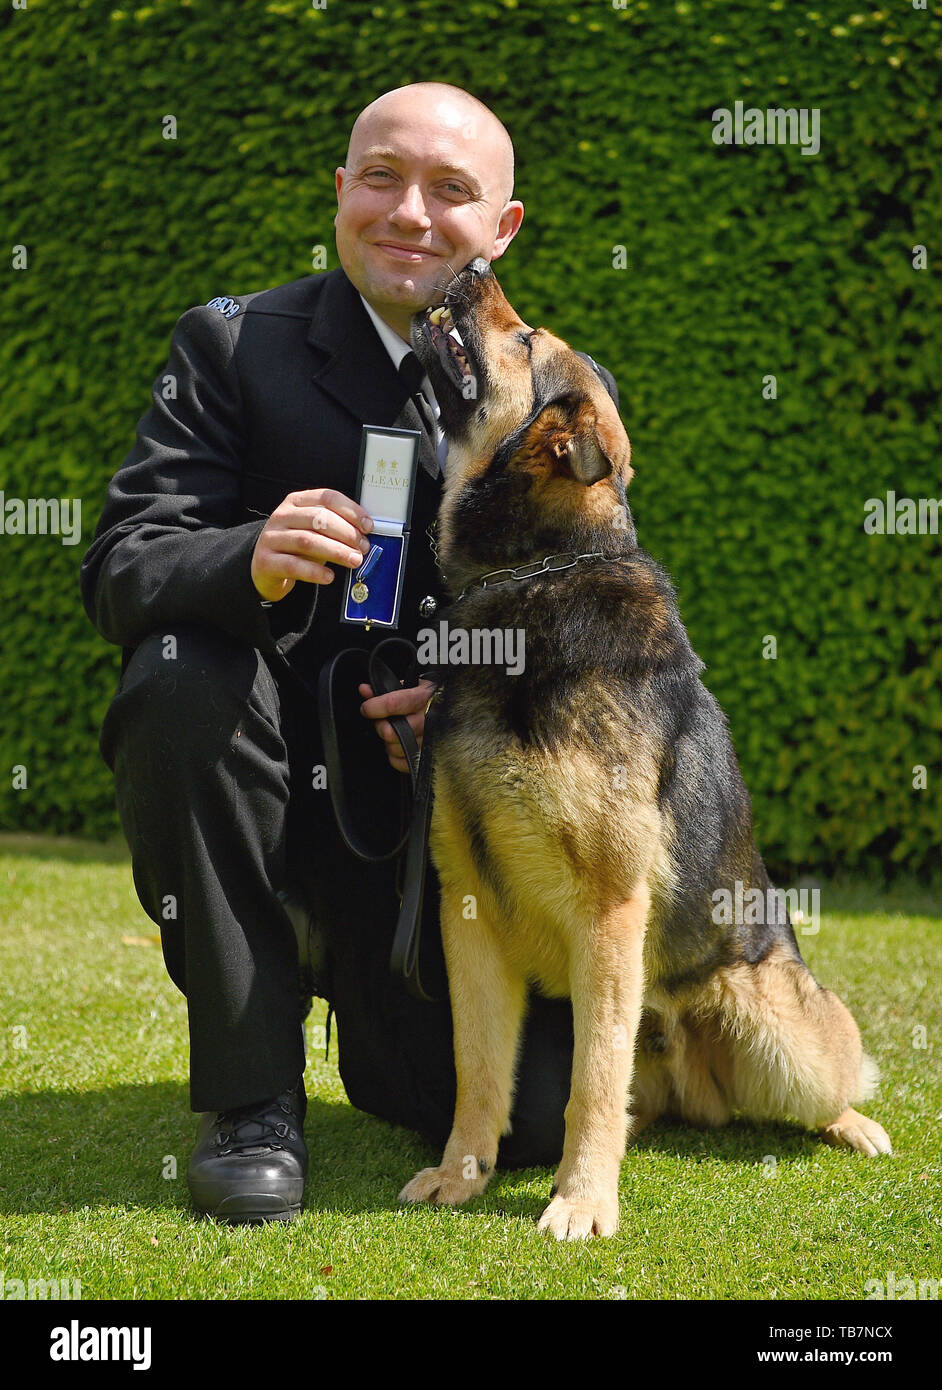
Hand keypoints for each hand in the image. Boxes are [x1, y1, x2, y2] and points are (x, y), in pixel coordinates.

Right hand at [251, 488, 373, 602]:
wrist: (264, 568)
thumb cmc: (296, 547)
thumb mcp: (314, 531)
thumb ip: (335, 528)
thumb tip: (365, 535)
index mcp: (296, 501)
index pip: (327, 497)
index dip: (351, 510)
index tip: (368, 526)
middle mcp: (282, 516)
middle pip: (319, 518)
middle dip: (347, 533)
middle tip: (363, 548)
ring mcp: (272, 538)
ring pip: (308, 541)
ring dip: (336, 551)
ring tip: (354, 560)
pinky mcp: (266, 561)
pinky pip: (294, 565)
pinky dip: (315, 572)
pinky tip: (329, 576)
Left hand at [358, 678, 438, 774]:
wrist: (455, 708)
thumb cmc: (432, 697)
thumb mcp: (413, 685)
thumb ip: (387, 689)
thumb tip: (365, 690)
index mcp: (425, 698)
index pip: (394, 704)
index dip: (374, 707)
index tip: (367, 708)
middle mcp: (430, 720)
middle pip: (392, 732)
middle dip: (380, 726)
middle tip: (382, 721)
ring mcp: (431, 741)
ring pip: (395, 749)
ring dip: (388, 742)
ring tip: (394, 732)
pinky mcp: (429, 758)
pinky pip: (402, 763)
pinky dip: (396, 757)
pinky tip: (399, 745)